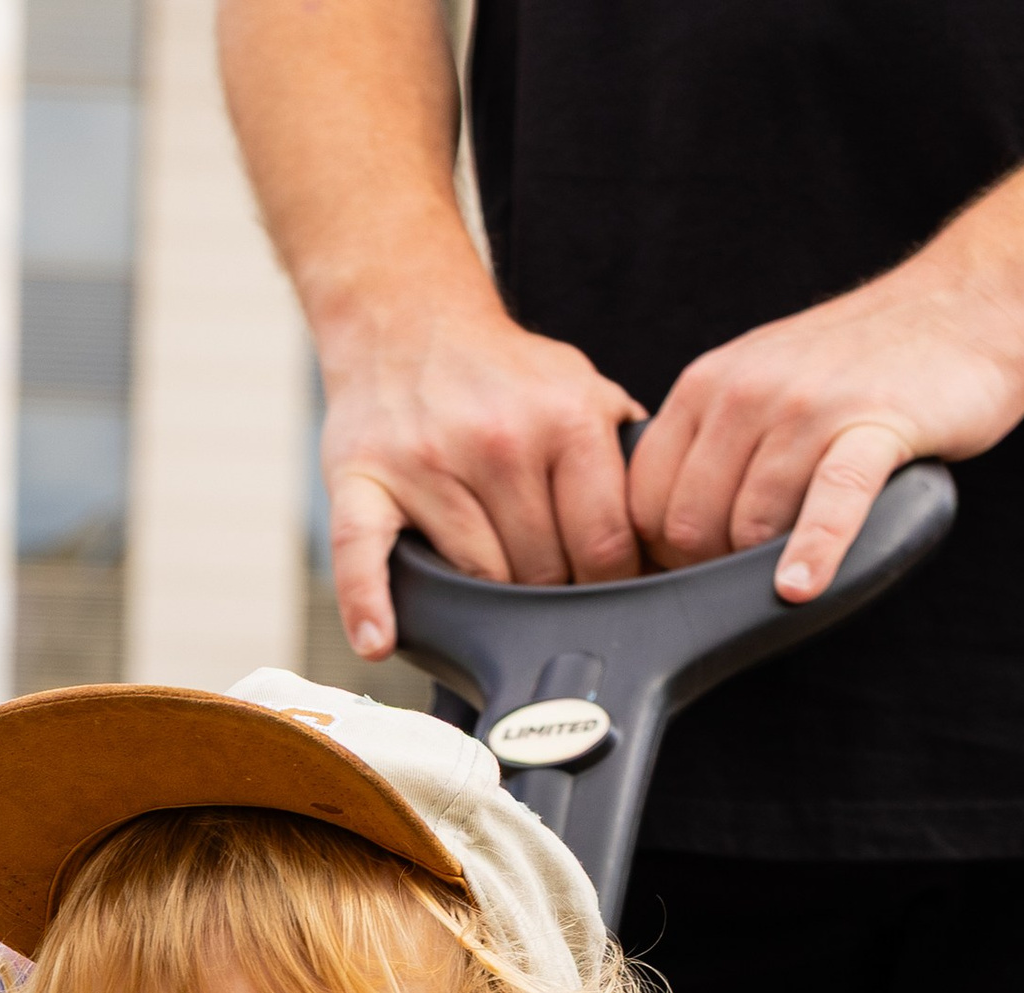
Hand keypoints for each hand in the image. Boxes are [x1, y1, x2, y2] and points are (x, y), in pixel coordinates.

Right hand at [316, 300, 642, 656]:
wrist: (408, 320)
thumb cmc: (496, 372)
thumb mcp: (578, 386)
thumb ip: (618, 449)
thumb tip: (661, 522)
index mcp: (564, 417)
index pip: (603, 543)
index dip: (610, 581)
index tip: (601, 588)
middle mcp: (498, 439)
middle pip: (540, 573)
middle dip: (547, 589)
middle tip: (541, 578)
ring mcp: (426, 463)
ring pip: (475, 580)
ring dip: (486, 597)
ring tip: (489, 576)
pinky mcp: (362, 480)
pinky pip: (362, 558)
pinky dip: (368, 606)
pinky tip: (377, 642)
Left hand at [630, 254, 1023, 597]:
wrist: (967, 302)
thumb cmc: (859, 361)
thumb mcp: (761, 379)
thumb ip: (711, 438)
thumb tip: (660, 526)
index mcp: (709, 383)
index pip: (644, 498)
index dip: (661, 550)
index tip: (693, 566)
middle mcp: (748, 391)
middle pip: (689, 524)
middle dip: (710, 565)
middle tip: (747, 569)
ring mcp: (810, 406)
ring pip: (750, 524)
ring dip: (765, 562)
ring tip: (794, 559)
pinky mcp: (874, 425)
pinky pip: (830, 501)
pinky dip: (814, 550)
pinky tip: (802, 585)